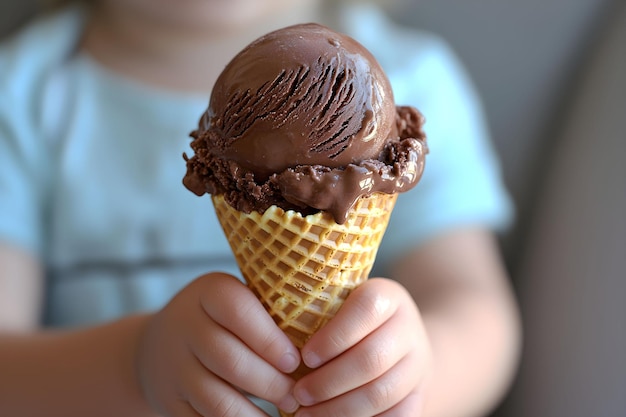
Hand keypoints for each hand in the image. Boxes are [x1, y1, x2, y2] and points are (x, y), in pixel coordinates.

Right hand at [136, 272, 301, 415]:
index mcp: (208, 291)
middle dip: (271, 383)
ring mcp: (173, 365)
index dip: (270, 339)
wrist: (159, 347)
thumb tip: (326, 340)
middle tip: (298, 395)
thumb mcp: (239, 300)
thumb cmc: (223, 321)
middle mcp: (184, 325)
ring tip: (285, 412)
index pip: (237, 310)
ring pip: (216, 398)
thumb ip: (270, 312)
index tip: (296, 361)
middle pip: (229, 359)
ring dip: (255, 413)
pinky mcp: (169, 400)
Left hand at [293, 278, 432, 415]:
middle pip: (371, 359)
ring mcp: (418, 364)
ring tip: (305, 415)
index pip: (366, 309)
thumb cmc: (354, 320)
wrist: (403, 341)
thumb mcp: (342, 304)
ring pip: (381, 393)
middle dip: (328, 382)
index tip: (304, 357)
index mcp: (387, 297)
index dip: (333, 336)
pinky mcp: (420, 395)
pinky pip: (396, 416)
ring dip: (339, 409)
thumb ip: (318, 312)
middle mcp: (408, 328)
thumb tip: (272, 337)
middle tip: (298, 395)